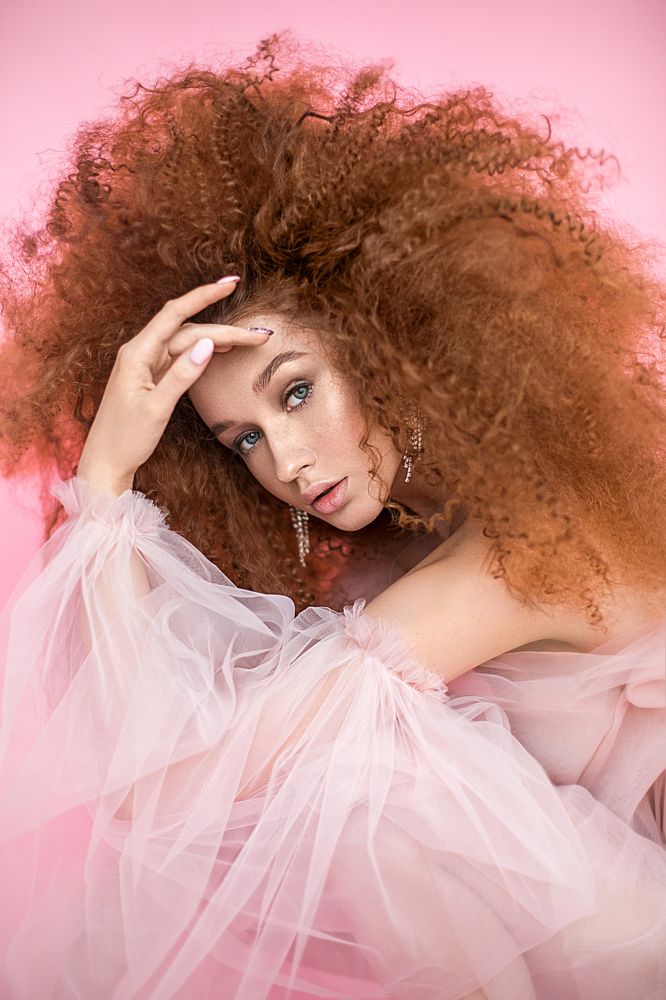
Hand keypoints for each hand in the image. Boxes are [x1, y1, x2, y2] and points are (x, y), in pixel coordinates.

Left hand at [76, 277, 269, 492]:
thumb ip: (182, 375)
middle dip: (224, 329)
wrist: (106, 461)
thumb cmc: (126, 438)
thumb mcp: (157, 408)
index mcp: (137, 353)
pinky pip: (181, 356)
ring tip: (248, 341)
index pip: (176, 313)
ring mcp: (146, 364)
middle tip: (258, 337)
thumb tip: (208, 344)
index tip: (231, 283)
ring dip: (217, 339)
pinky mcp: (151, 377)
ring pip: (187, 343)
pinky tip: (221, 350)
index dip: (204, 295)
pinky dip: (203, 352)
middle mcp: (140, 352)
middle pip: (188, 330)